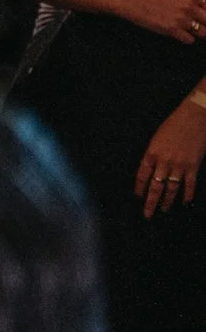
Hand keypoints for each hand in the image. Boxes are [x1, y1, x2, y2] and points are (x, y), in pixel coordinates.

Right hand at [122, 0, 205, 43]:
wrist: (137, 3)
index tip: (202, 19)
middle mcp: (189, 7)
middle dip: (205, 25)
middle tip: (198, 26)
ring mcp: (182, 19)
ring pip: (203, 32)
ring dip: (198, 33)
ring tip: (189, 30)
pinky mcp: (173, 29)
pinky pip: (190, 40)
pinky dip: (187, 39)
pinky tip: (180, 34)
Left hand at [136, 98, 205, 218]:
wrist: (194, 117)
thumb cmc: (174, 124)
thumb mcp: (157, 138)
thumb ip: (153, 154)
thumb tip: (151, 169)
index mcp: (151, 153)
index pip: (142, 176)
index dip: (139, 188)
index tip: (137, 197)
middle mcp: (163, 162)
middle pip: (155, 186)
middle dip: (150, 202)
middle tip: (147, 214)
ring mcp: (179, 165)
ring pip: (171, 188)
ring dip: (167, 201)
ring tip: (163, 210)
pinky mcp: (193, 165)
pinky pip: (189, 184)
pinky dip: (187, 194)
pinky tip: (184, 202)